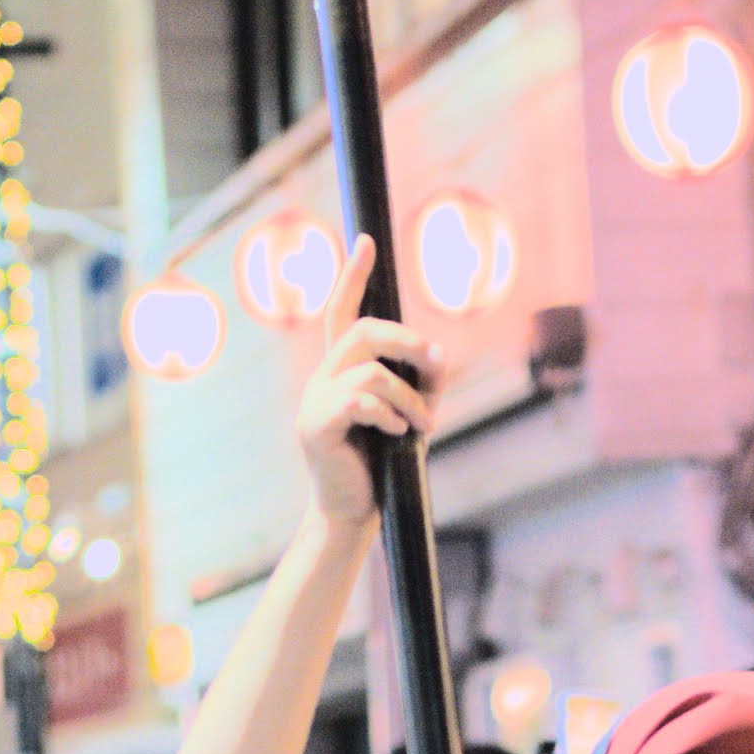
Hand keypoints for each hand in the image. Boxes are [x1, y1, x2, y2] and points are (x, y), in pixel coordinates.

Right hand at [289, 241, 434, 527]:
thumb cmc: (380, 464)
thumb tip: (439, 355)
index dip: (353, 277)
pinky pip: (362, 400)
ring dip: (410, 397)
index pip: (342, 313)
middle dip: (407, 342)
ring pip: (372, 371)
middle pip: (362, 331)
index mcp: (340, 371)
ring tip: (424, 424)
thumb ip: (420, 381)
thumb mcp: (408, 413)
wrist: (352, 512)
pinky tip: (398, 435)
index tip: (366, 240)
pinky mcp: (315, 426)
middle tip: (437, 363)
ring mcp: (314, 401)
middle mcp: (322, 378)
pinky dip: (391, 415)